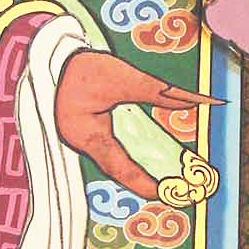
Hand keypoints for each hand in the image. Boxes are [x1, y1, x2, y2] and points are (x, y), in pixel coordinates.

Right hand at [53, 47, 209, 199]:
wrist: (54, 54)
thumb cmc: (84, 66)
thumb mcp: (122, 77)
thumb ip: (157, 92)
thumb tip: (195, 102)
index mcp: (86, 134)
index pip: (119, 168)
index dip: (143, 183)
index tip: (166, 194)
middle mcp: (83, 142)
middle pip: (118, 170)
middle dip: (144, 183)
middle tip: (172, 192)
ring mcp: (83, 137)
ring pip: (115, 161)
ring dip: (138, 172)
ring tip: (166, 183)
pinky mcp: (87, 130)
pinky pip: (112, 149)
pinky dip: (131, 158)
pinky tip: (148, 161)